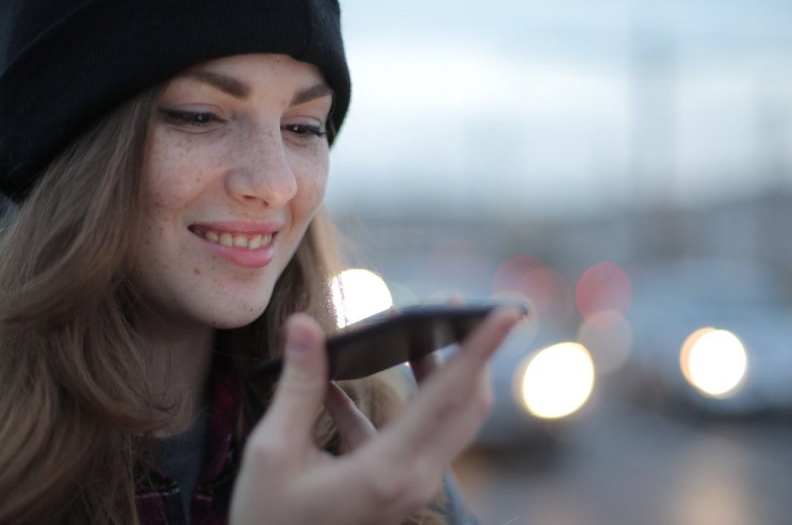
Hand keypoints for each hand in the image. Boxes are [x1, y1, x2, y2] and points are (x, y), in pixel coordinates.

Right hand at [229, 308, 520, 524]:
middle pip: (465, 404)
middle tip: (456, 305)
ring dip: (440, 372)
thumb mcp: (273, 451)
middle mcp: (414, 479)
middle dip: (470, 351)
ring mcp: (412, 486)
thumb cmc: (268, 520)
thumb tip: (305, 325)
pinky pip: (413, 434)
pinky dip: (394, 404)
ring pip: (448, 418)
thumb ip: (296, 385)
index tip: (506, 313)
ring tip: (419, 329)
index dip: (479, 349)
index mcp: (388, 470)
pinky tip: (341, 385)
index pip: (449, 395)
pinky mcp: (400, 486)